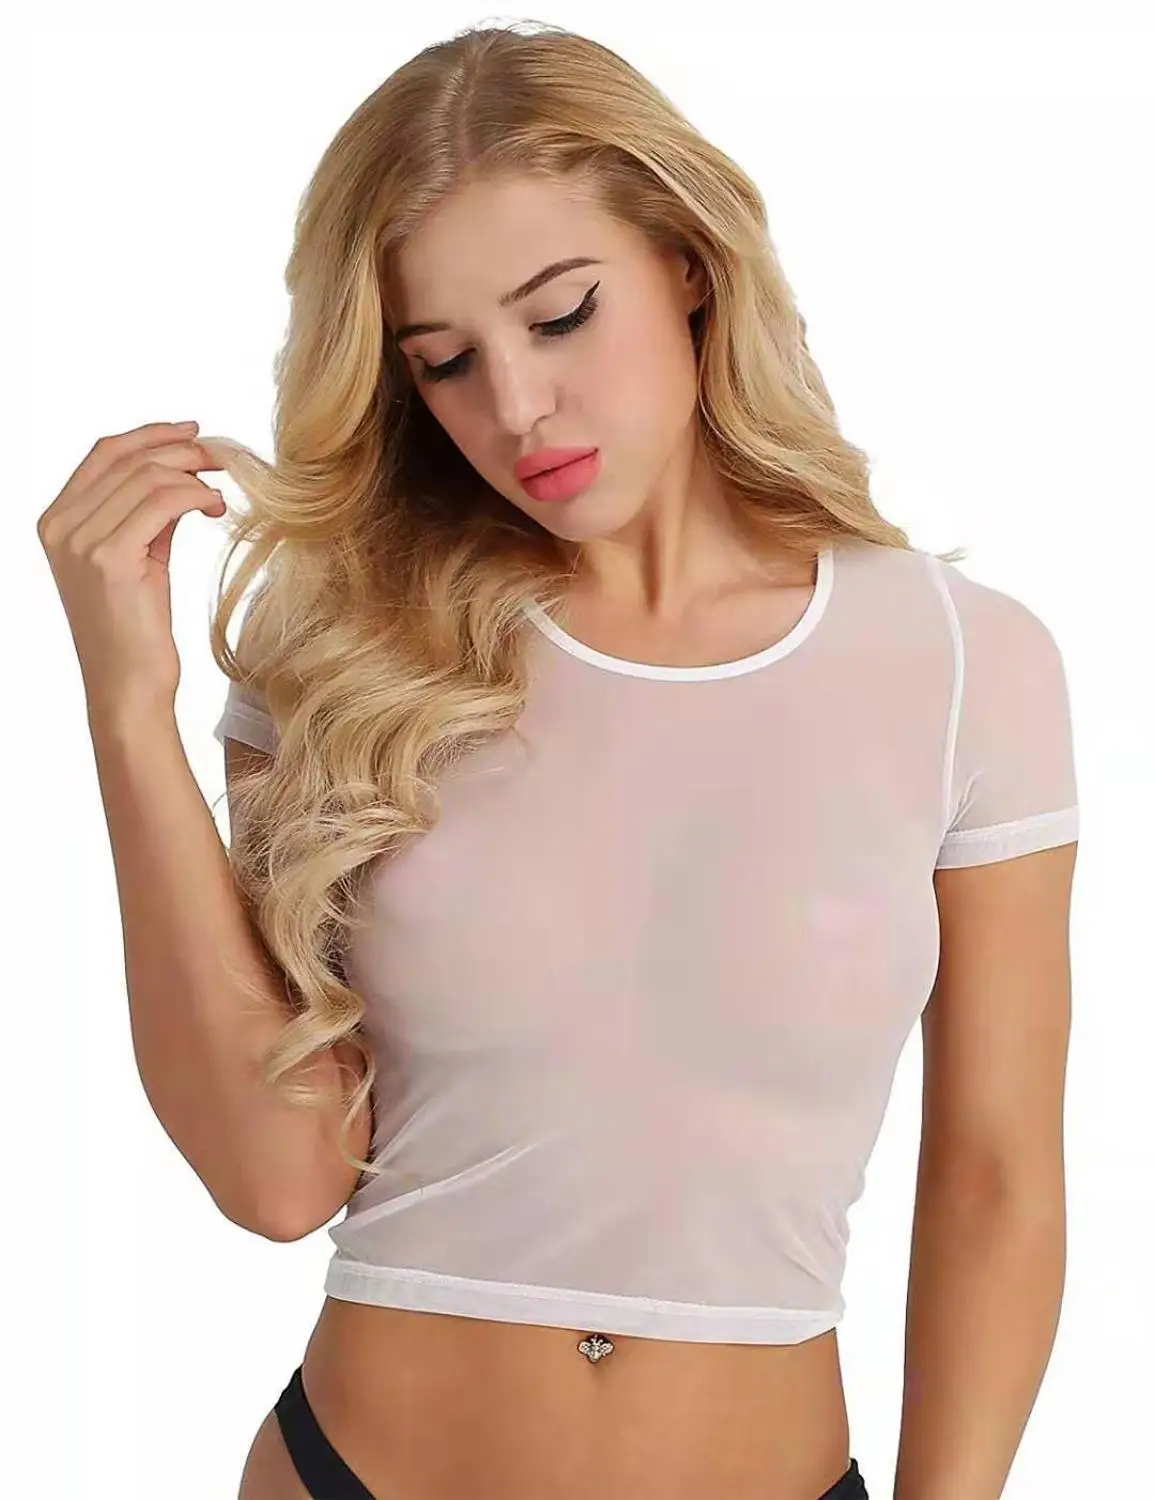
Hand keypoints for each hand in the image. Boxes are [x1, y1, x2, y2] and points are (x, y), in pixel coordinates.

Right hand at [36, 418, 226, 716]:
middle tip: (222, 459)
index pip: (104, 454)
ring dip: (195, 474)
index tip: (192, 433)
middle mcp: (60, 527)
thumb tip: (180, 472)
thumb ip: (145, 513)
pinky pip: (163, 501)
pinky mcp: (110, 558)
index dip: (151, 435)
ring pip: (148, 476)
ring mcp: (81, 541)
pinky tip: (215, 509)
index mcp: (56, 522)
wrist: (129, 685)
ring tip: (222, 494)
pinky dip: (196, 495)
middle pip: (129, 458)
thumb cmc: (136, 628)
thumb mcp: (137, 558)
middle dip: (182, 450)